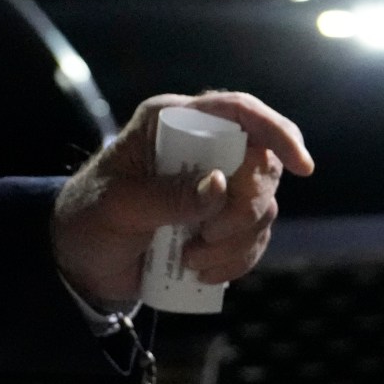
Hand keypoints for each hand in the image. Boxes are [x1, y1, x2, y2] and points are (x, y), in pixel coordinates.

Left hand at [51, 92, 312, 305]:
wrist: (80, 262)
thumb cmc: (89, 219)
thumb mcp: (119, 207)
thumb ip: (167, 197)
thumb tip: (222, 186)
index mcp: (170, 122)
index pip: (237, 111)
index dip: (276, 131)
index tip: (302, 165)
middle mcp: (199, 146)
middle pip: (260, 165)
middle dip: (245, 209)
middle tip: (208, 236)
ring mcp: (214, 185)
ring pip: (263, 207)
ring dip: (236, 242)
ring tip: (192, 260)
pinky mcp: (219, 221)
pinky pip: (255, 238)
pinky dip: (237, 260)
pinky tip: (204, 273)